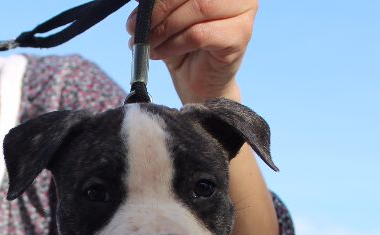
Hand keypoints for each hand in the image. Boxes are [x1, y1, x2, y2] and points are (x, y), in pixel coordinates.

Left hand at [126, 0, 256, 103]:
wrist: (199, 81)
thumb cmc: (184, 45)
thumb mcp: (166, 17)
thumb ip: (158, 3)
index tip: (136, 12)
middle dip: (158, 10)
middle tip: (135, 29)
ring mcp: (244, 12)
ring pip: (197, 9)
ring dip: (164, 28)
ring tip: (147, 43)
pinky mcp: (240, 35)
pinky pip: (199, 34)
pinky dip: (174, 44)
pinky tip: (160, 52)